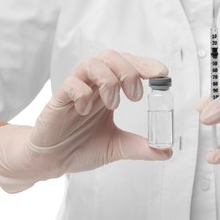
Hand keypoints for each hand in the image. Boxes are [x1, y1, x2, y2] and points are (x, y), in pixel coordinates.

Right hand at [0, 50, 171, 192]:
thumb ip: (140, 147)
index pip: (128, 64)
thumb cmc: (81, 147)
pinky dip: (83, 94)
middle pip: (111, 57)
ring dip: (108, 80)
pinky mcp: (58, 100)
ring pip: (91, 63)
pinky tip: (85, 111)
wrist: (52, 162)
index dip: (145, 64)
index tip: (162, 74)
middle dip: (129, 71)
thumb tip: (166, 152)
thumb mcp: (117, 147)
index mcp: (108, 91)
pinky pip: (70, 84)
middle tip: (136, 96)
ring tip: (113, 105)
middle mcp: (93, 86)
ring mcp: (75, 91)